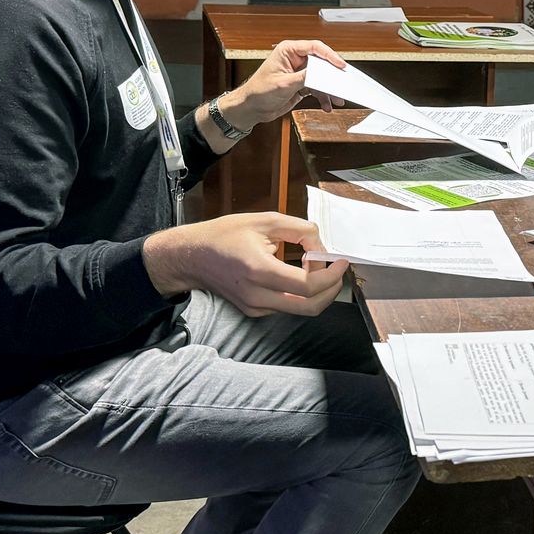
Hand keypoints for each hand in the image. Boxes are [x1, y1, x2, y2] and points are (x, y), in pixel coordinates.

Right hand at [142, 212, 348, 316]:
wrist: (192, 256)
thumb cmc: (225, 234)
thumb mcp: (265, 220)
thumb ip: (299, 230)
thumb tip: (321, 247)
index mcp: (259, 270)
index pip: (309, 285)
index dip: (332, 275)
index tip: (341, 261)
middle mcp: (258, 295)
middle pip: (311, 306)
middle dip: (332, 289)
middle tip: (336, 269)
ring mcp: (255, 307)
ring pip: (301, 309)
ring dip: (318, 291)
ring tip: (315, 267)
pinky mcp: (254, 312)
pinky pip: (287, 307)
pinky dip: (301, 294)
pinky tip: (298, 274)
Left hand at [227, 40, 347, 128]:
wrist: (251, 108)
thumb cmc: (258, 91)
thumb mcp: (284, 84)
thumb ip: (305, 77)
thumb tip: (323, 74)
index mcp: (288, 51)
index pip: (314, 47)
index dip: (329, 56)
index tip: (340, 65)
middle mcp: (295, 59)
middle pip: (321, 63)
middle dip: (332, 75)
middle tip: (342, 84)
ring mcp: (299, 72)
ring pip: (321, 77)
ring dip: (329, 89)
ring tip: (337, 99)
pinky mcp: (301, 84)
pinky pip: (317, 88)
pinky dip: (323, 96)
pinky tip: (327, 105)